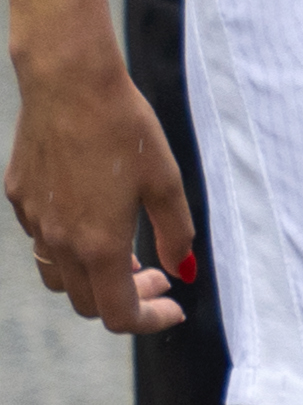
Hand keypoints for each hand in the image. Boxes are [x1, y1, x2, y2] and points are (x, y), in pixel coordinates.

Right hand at [6, 46, 193, 335]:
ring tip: (124, 253)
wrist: (69, 85)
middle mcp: (60, 241)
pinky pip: (42, 240)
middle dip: (126, 299)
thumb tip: (181, 270)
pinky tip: (92, 216)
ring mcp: (33, 221)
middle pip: (88, 303)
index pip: (118, 314)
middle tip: (156, 273)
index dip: (149, 319)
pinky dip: (70, 246)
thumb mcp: (165, 183)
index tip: (173, 306)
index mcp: (98, 245)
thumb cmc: (125, 130)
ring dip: (93, 278)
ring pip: (59, 277)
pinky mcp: (19, 198)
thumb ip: (175, 233)